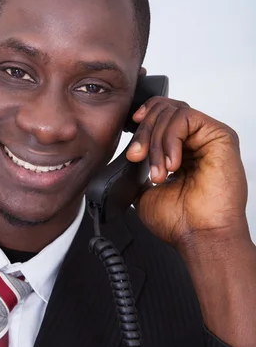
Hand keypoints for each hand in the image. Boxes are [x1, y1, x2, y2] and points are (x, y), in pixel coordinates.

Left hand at [126, 97, 248, 247]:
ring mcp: (208, 137)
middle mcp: (197, 141)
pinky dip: (170, 139)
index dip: (144, 120)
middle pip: (164, 110)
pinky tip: (172, 164)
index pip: (162, 116)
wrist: (200, 237)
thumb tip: (127, 156)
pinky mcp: (220, 135)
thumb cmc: (181, 222)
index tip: (132, 141)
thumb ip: (139, 169)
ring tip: (159, 171)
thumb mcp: (145, 191)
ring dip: (156, 141)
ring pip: (172, 112)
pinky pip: (186, 118)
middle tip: (137, 158)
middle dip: (144, 132)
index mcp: (183, 150)